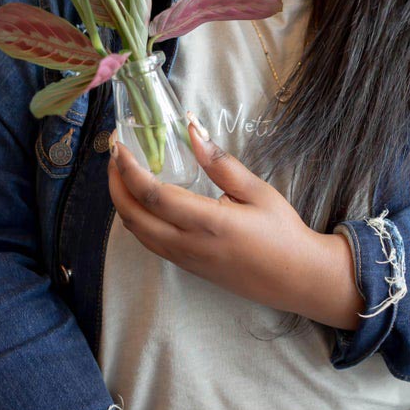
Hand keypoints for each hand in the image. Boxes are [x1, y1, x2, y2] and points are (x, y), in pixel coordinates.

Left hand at [107, 114, 317, 311]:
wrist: (295, 278)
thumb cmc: (282, 232)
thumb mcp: (258, 191)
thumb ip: (221, 163)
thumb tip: (192, 130)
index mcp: (209, 223)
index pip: (153, 195)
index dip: (129, 170)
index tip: (120, 146)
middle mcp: (189, 245)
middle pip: (133, 215)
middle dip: (115, 183)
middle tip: (114, 154)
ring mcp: (185, 259)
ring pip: (137, 232)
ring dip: (122, 201)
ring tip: (123, 172)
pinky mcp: (186, 267)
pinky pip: (149, 241)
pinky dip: (136, 218)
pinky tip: (142, 198)